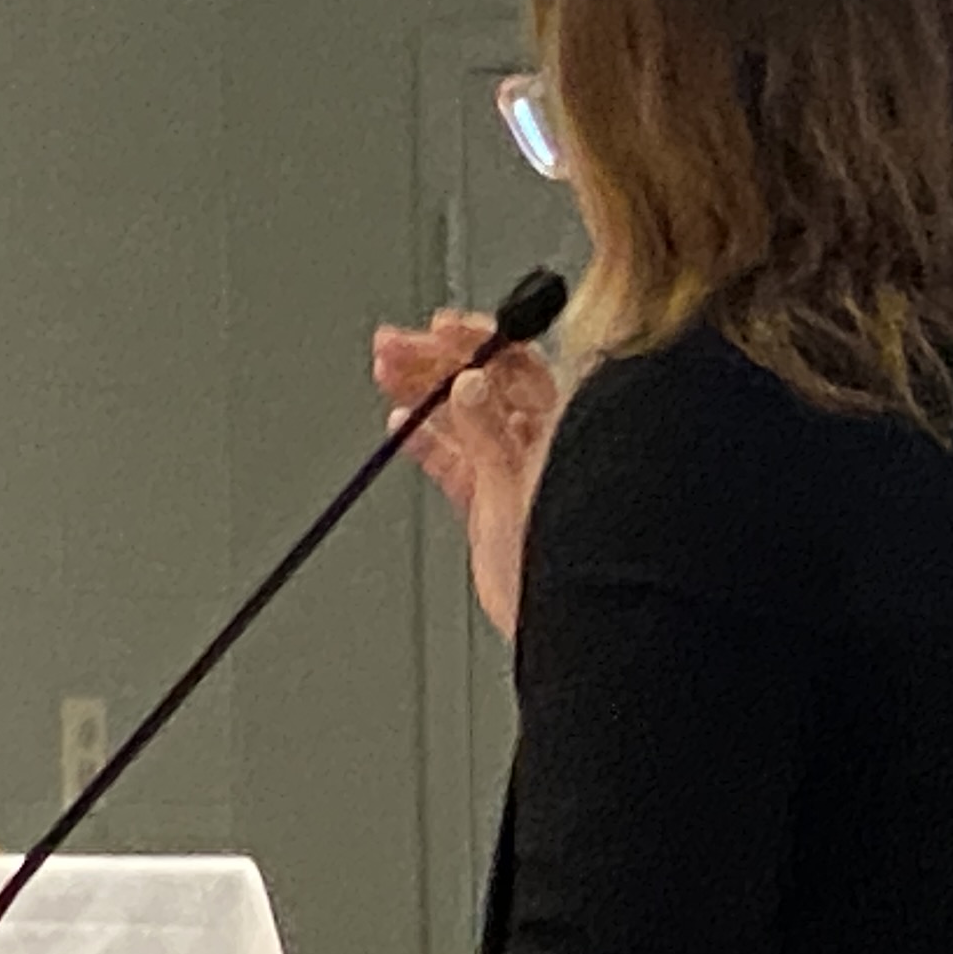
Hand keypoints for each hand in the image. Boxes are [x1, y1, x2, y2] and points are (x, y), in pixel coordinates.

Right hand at [372, 309, 565, 642]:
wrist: (561, 625)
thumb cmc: (566, 565)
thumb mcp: (514, 489)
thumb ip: (487, 435)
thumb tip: (465, 384)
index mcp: (566, 427)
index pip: (518, 364)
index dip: (477, 341)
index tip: (438, 328)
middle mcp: (541, 442)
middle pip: (484, 384)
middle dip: (437, 361)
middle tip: (394, 345)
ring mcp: (513, 470)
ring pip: (463, 416)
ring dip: (423, 392)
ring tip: (386, 370)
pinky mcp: (488, 501)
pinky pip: (452, 460)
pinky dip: (426, 441)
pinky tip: (402, 424)